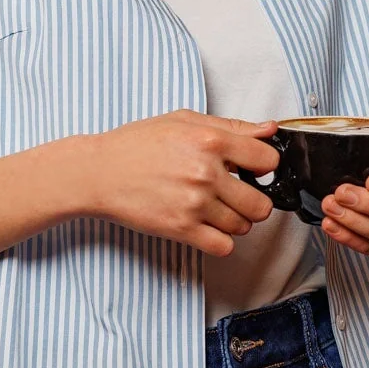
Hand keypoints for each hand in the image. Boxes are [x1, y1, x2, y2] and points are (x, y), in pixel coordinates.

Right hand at [82, 109, 279, 257]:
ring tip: (215, 209)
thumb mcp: (184, 121)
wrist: (98, 171)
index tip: (253, 170)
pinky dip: (220, 241)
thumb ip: (231, 126)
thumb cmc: (137, 144)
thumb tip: (270, 130)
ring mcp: (194, 204)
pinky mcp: (181, 229)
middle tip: (237, 196)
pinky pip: (223, 247)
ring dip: (235, 221)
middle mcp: (206, 173)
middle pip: (261, 203)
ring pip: (243, 227)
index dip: (264, 166)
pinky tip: (207, 227)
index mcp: (211, 141)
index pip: (267, 161)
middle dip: (254, 201)